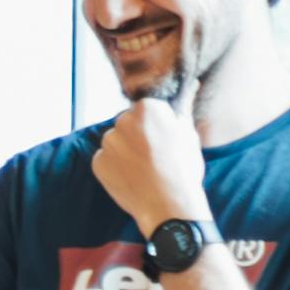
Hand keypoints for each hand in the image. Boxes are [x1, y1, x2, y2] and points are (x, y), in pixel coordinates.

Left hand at [90, 93, 209, 233]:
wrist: (169, 205)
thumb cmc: (183, 168)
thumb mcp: (188, 133)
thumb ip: (183, 106)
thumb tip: (192, 84)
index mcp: (146, 108)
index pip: (145, 108)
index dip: (155, 125)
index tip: (163, 139)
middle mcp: (122, 120)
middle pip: (127, 123)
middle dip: (137, 136)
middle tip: (154, 156)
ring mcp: (107, 142)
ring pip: (115, 141)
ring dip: (125, 151)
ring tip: (144, 169)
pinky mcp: (97, 162)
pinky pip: (105, 159)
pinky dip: (115, 167)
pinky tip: (132, 178)